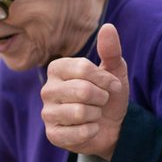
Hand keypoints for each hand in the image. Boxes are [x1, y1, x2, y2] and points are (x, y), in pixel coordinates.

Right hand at [41, 23, 128, 158]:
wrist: (111, 126)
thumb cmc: (108, 95)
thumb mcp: (114, 71)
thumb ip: (111, 50)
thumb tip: (108, 27)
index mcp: (58, 68)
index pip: (84, 68)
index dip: (105, 79)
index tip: (112, 85)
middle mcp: (47, 89)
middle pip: (82, 90)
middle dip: (101, 98)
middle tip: (102, 101)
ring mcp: (47, 113)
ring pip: (79, 112)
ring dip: (96, 115)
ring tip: (94, 114)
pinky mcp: (52, 134)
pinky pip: (78, 132)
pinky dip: (92, 131)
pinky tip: (89, 129)